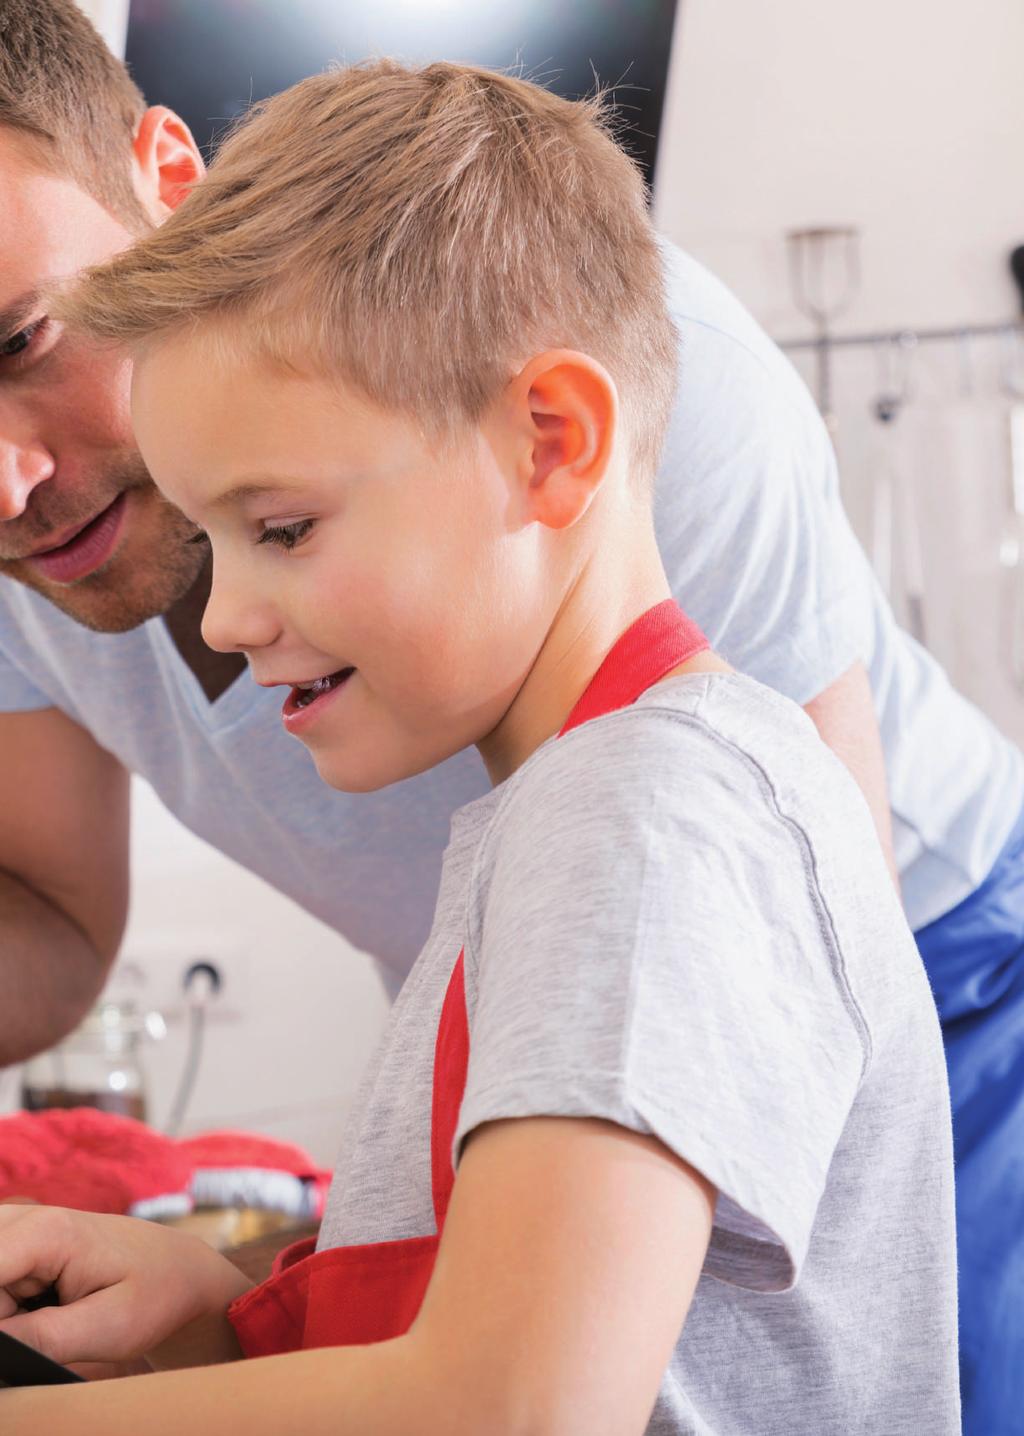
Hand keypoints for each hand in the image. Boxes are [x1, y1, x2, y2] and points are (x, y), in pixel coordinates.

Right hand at [0, 1204, 251, 1368]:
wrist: (178, 1271)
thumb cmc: (155, 1295)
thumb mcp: (107, 1329)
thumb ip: (40, 1339)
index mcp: (47, 1232)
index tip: (18, 1337)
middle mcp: (25, 1219)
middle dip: (0, 1315)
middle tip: (45, 1329)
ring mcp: (18, 1227)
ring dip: (3, 1311)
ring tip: (53, 1318)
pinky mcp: (15, 1243)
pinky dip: (5, 1306)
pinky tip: (38, 1311)